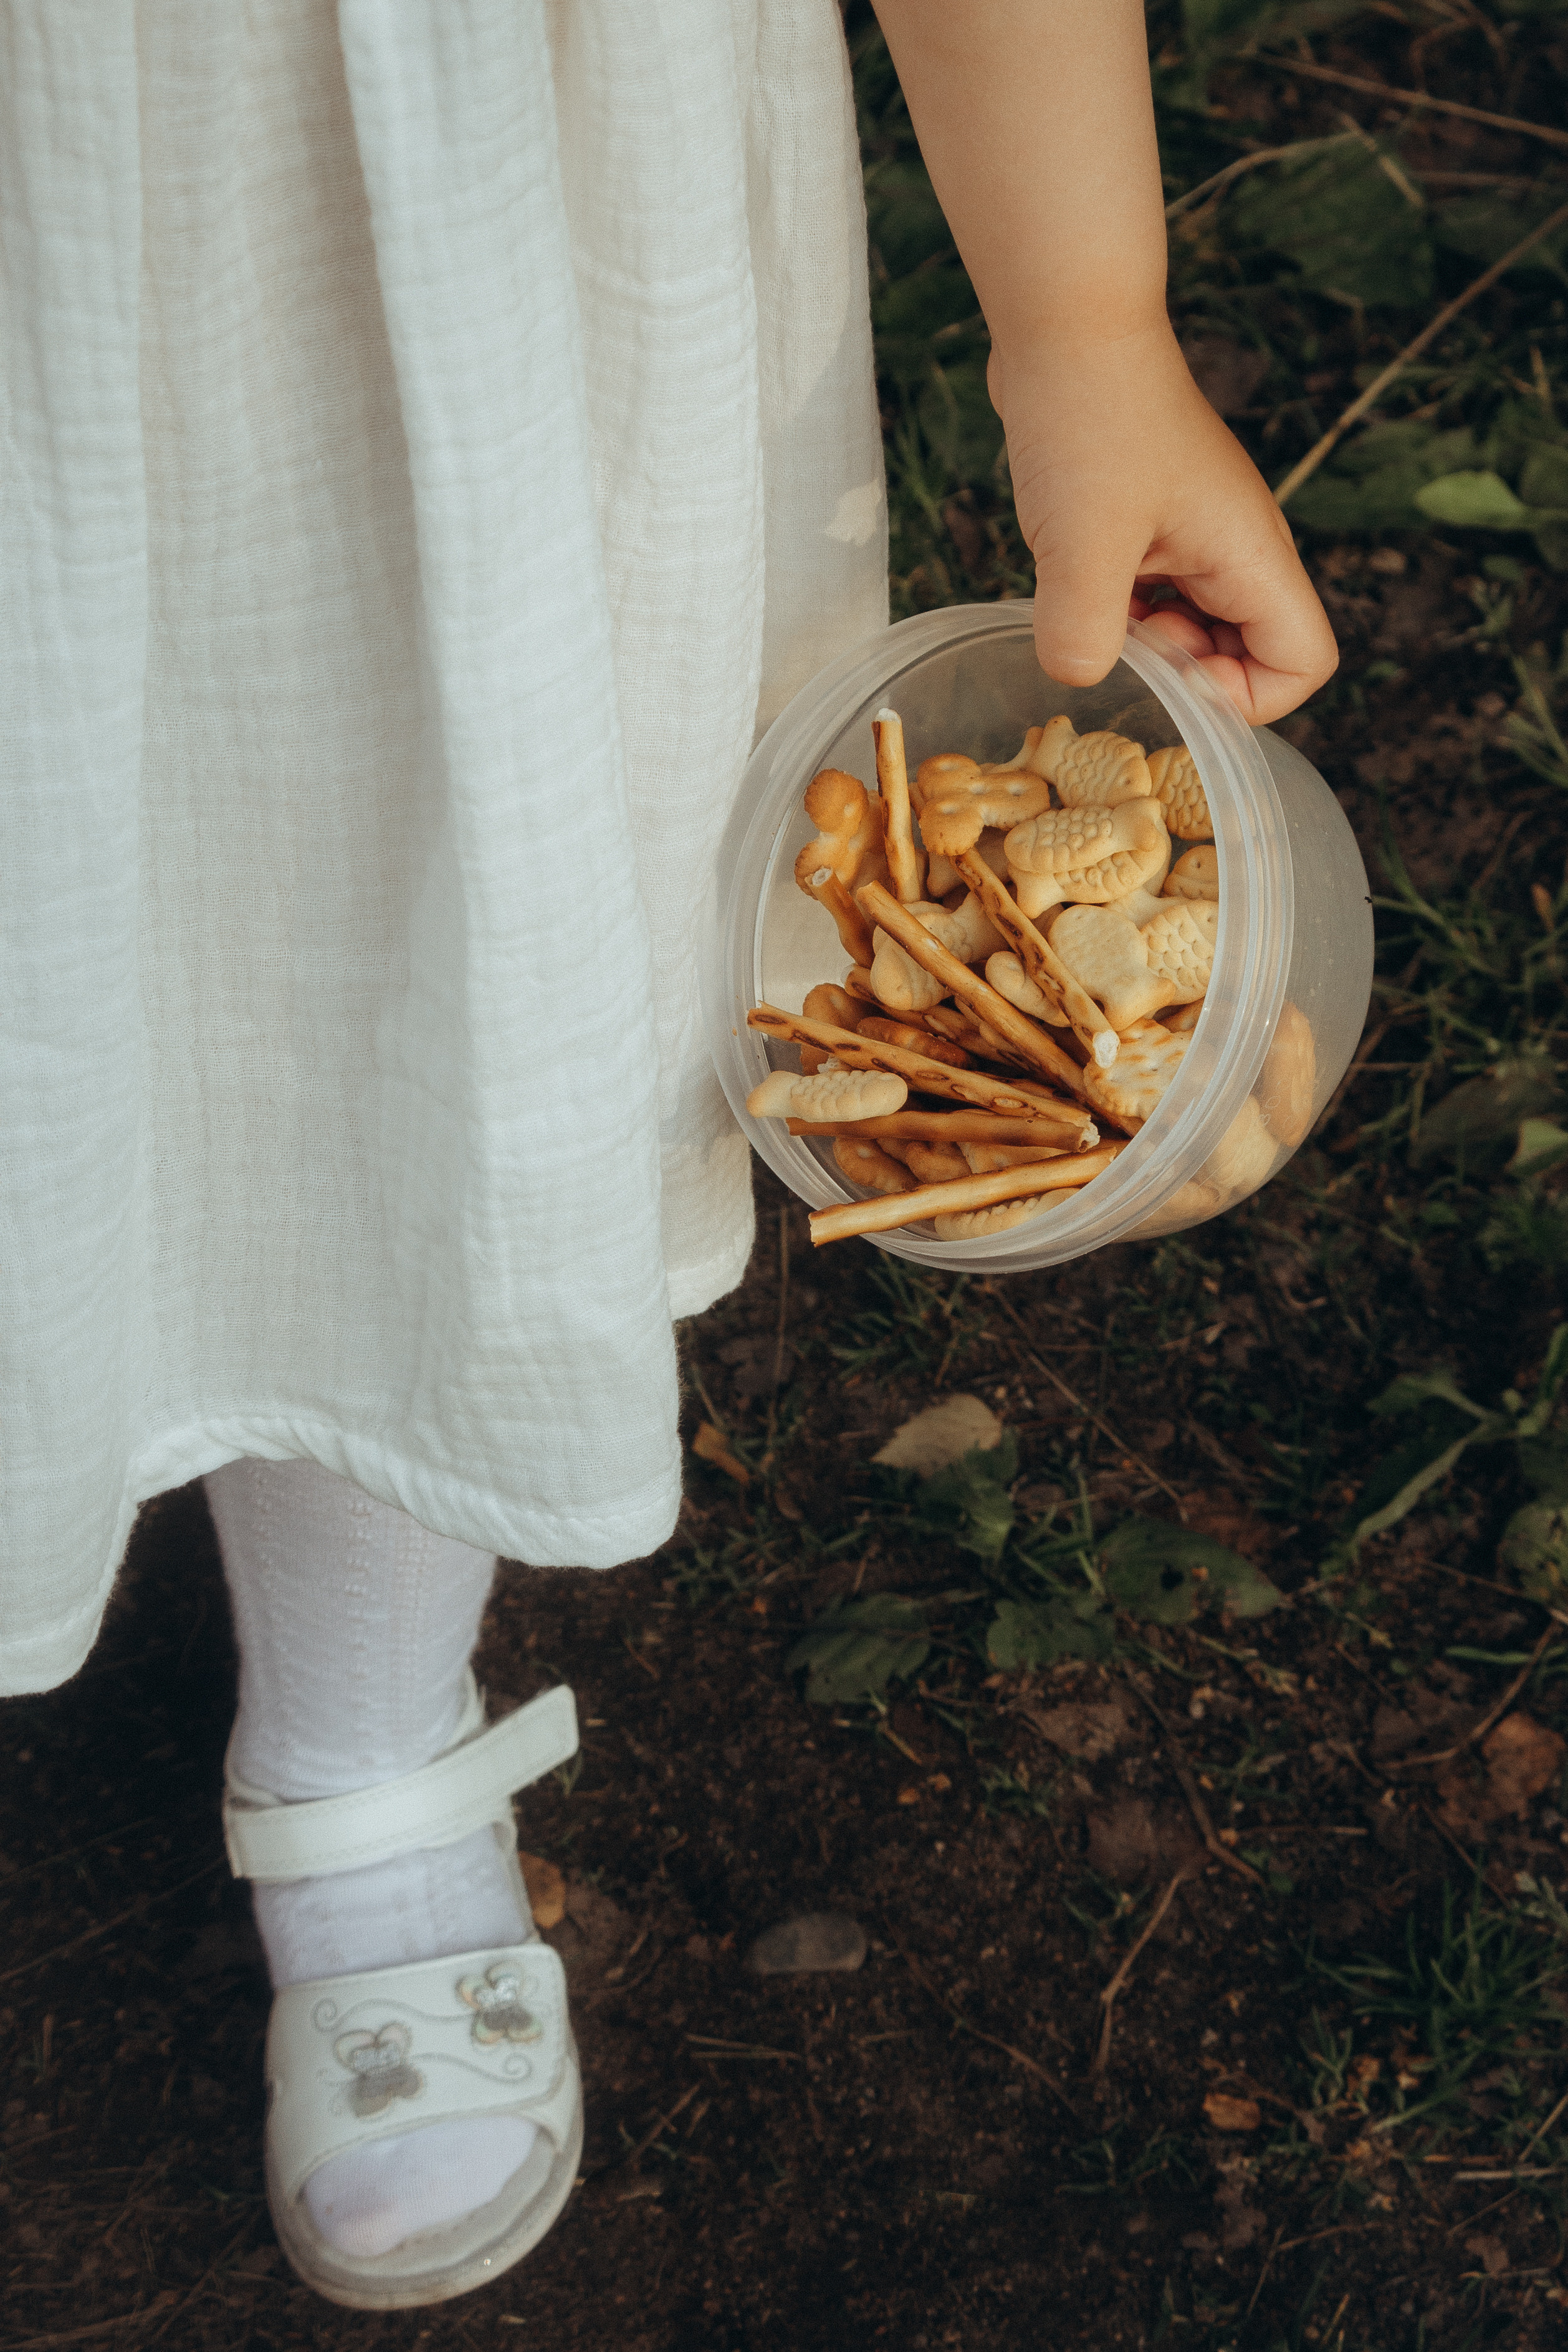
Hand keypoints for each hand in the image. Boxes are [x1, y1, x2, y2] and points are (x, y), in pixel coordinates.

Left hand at [990, 322, 1337, 725]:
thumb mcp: (1082, 544)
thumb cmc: (1090, 418)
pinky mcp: (1149, 522)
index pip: (1302, 662)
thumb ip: (1085, 632)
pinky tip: (1070, 590)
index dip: (1244, 697)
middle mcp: (1237, 547)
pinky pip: (1150, 596)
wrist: (1063, 324)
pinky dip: (1116, 611)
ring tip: (1092, 615)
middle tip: (1120, 643)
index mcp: (1250, 553)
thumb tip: (1081, 677)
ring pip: (1192, 627)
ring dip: (1145, 643)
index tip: (1170, 673)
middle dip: (1185, 672)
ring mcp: (1194, 533)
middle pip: (1247, 653)